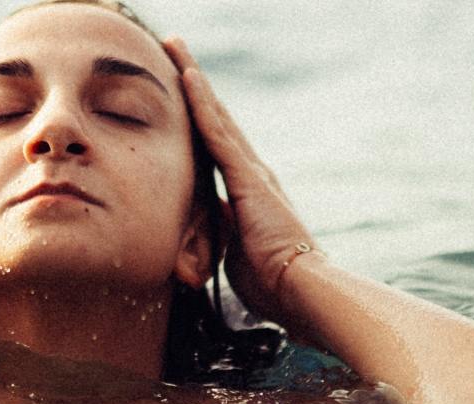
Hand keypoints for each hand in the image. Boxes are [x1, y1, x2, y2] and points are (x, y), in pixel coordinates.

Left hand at [163, 37, 318, 325]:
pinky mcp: (246, 175)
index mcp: (249, 190)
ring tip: (173, 44)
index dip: (199, 114)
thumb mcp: (237, 253)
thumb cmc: (273, 284)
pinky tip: (186, 75)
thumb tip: (212, 224)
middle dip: (193, 82)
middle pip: (216, 117)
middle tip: (173, 48)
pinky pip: (217, 131)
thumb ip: (224, 233)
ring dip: (193, 78)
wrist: (300, 289)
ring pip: (215, 114)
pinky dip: (201, 102)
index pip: (216, 144)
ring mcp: (250, 169)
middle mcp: (251, 171)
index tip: (181, 88)